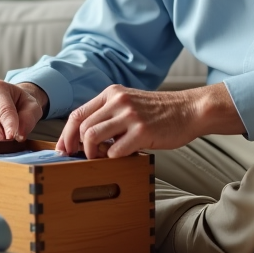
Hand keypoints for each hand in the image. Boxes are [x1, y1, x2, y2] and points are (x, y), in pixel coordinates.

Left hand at [56, 83, 245, 158]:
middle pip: (82, 127)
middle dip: (75, 147)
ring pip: (92, 137)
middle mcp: (118, 101)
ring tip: (100, 158)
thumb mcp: (130, 103)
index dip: (66, 135)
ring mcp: (130, 115)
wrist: (190, 110)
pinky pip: (115, 151)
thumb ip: (109, 114)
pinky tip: (122, 156)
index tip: (63, 150)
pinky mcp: (142, 131)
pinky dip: (113, 158)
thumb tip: (85, 138)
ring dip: (91, 153)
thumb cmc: (160, 113)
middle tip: (78, 159)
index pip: (78, 114)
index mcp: (112, 93)